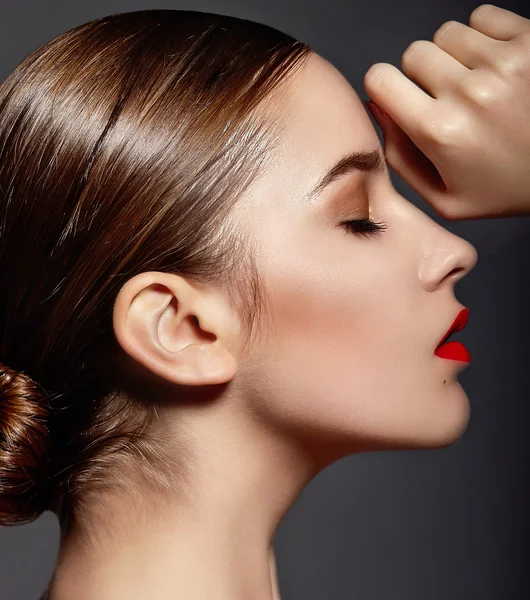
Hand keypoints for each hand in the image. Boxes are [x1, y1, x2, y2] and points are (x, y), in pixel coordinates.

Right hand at [364, 4, 529, 219]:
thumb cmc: (507, 188)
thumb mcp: (445, 198)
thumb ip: (400, 156)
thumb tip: (376, 105)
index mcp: (440, 131)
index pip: (379, 78)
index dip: (385, 88)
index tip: (399, 99)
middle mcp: (469, 91)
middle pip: (413, 53)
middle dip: (421, 75)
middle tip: (446, 100)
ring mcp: (504, 62)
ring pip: (447, 33)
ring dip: (453, 56)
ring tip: (475, 86)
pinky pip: (482, 17)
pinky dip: (483, 38)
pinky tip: (495, 69)